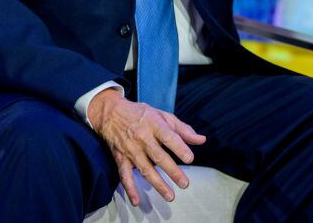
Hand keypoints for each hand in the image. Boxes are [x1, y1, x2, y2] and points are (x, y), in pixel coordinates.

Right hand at [87, 88, 206, 205]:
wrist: (111, 113)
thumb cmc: (141, 114)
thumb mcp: (162, 115)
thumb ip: (183, 129)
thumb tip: (201, 140)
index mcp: (154, 124)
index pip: (168, 137)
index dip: (179, 148)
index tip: (190, 159)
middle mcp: (142, 138)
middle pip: (159, 156)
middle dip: (172, 171)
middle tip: (184, 183)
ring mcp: (131, 149)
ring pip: (145, 169)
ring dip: (158, 184)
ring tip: (170, 195)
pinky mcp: (121, 158)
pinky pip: (125, 175)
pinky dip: (130, 189)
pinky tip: (137, 200)